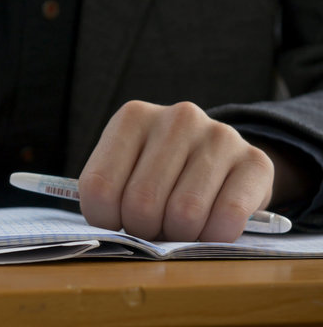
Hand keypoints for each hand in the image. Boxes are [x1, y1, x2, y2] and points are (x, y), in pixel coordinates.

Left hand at [78, 101, 273, 241]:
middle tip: (153, 228)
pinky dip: (215, 237)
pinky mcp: (255, 161)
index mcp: (133, 118)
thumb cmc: (160, 178)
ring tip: (180, 225)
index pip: (98, 188)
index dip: (105, 221)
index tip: (117, 221)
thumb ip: (107, 199)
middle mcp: (177, 118)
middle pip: (141, 203)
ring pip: (184, 213)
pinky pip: (227, 218)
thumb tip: (108, 234)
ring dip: (180, 236)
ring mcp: (219, 135)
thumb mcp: (123, 176)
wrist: (221, 166)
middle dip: (144, 230)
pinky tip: (211, 226)